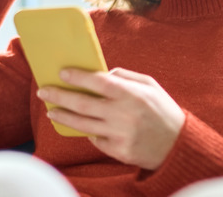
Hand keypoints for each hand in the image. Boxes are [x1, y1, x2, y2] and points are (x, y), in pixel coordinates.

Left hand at [37, 68, 185, 169]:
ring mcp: (119, 135)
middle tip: (44, 91)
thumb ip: (126, 76)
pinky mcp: (118, 151)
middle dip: (60, 96)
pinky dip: (88, 131)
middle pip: (82, 104)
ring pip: (82, 124)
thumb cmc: (163, 110)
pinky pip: (95, 139)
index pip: (98, 82)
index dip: (78, 77)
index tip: (62, 72)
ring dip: (63, 117)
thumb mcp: (151, 86)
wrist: (178, 145)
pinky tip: (82, 126)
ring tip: (51, 111)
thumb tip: (102, 73)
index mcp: (131, 94)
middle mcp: (123, 114)